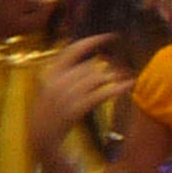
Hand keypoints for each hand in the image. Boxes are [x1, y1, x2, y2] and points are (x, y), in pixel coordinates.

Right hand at [28, 36, 125, 151]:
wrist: (42, 136)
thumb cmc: (53, 110)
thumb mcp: (54, 87)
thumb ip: (70, 73)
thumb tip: (96, 60)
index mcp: (51, 73)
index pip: (73, 50)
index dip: (93, 41)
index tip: (111, 36)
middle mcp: (57, 81)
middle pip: (91, 66)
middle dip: (110, 66)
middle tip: (124, 69)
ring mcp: (65, 95)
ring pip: (98, 78)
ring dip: (115, 77)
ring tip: (126, 79)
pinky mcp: (75, 109)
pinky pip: (101, 94)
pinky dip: (118, 88)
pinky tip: (130, 85)